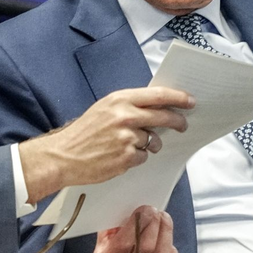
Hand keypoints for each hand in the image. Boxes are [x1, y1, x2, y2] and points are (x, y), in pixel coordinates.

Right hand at [18, 87, 193, 201]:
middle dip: (177, 122)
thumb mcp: (104, 109)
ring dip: (148, 144)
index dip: (178, 98)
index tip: (189, 101)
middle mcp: (125, 116)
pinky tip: (119, 156)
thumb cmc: (83, 133)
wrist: (63, 156)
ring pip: (152, 140)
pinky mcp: (126, 157)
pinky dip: (136, 157)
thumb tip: (156, 107)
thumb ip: (128, 106)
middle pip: (163, 117)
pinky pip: (143, 156)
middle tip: (183, 125)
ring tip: (128, 145)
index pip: (158, 95)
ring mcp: (127, 137)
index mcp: (120, 99)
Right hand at [90, 206, 181, 252]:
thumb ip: (112, 228)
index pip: (123, 244)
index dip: (136, 223)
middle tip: (156, 212)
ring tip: (164, 220)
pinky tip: (168, 244)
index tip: (143, 209)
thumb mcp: (102, 246)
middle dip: (154, 224)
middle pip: (146, 249)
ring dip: (166, 233)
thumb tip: (131, 209)